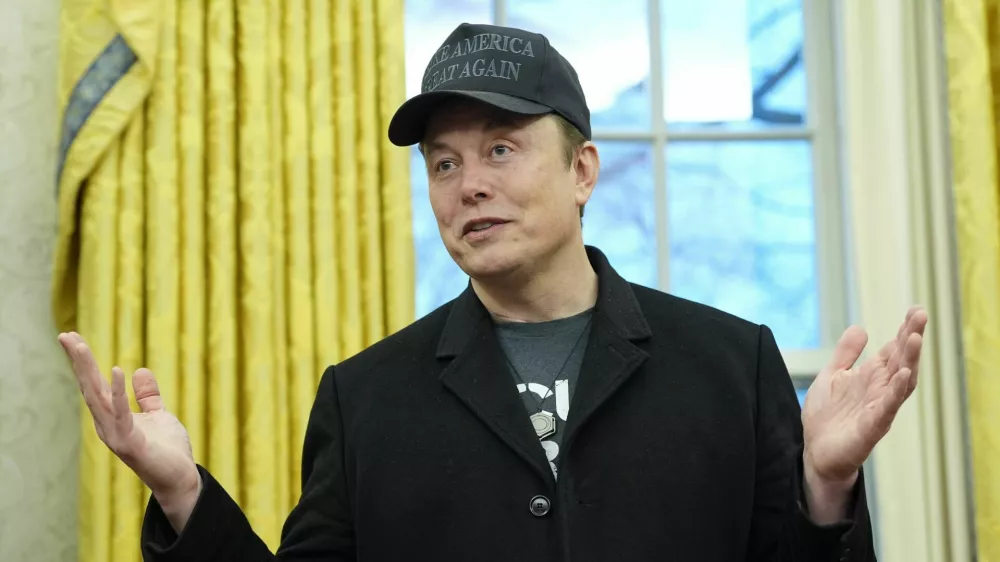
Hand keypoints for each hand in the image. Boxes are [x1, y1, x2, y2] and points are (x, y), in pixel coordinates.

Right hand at [58, 332, 200, 528]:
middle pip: (89, 387)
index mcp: (112, 417)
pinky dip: (117, 392)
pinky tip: (114, 370)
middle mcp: (107, 425)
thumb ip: (147, 396)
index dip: (83, 362)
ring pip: (97, 397)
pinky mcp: (129, 443)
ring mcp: (115, 435)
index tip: (71, 337)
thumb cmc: (167, 450)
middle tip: (65, 335)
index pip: (94, 385)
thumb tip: (139, 371)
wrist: (180, 479)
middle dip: (78, 361)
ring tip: (78, 346)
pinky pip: (122, 413)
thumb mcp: (158, 415)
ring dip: (88, 370)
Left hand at [802, 306, 927, 484]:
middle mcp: (880, 389)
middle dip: (912, 337)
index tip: (915, 309)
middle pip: (901, 360)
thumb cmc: (827, 416)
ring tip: (915, 338)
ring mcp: (879, 407)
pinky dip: (895, 391)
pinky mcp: (872, 426)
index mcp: (871, 377)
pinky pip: (887, 407)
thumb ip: (846, 354)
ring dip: (909, 360)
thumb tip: (861, 327)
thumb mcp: (832, 376)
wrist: (816, 451)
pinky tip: (901, 375)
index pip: (893, 350)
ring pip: (901, 381)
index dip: (904, 330)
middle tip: (921, 315)